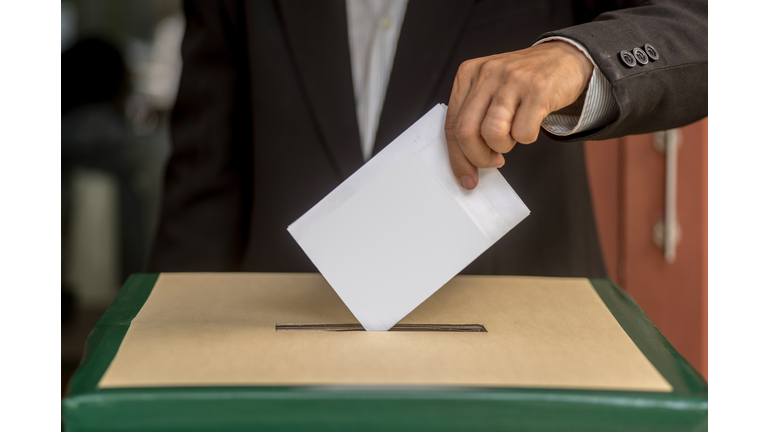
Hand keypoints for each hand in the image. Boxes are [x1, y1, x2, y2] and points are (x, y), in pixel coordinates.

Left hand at [444, 41, 592, 189]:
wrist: (564, 58)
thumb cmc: (523, 82)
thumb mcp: (490, 91)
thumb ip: (473, 118)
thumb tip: (464, 162)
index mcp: (468, 74)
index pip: (451, 125)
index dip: (457, 158)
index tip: (467, 178)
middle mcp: (487, 73)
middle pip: (466, 132)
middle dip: (478, 157)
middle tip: (493, 161)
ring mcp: (512, 79)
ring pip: (492, 134)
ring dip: (504, 146)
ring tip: (513, 134)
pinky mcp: (537, 88)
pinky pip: (523, 132)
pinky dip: (527, 137)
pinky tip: (531, 122)